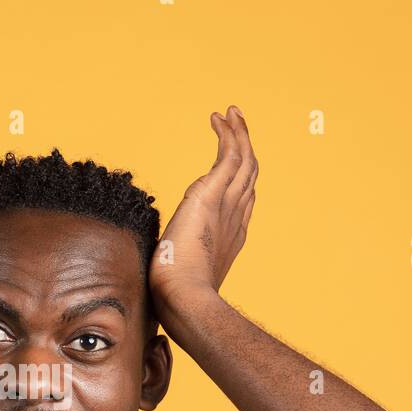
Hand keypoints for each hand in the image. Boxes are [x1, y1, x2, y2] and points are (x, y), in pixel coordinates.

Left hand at [149, 105, 256, 306]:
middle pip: (249, 174)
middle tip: (237, 126)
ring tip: (230, 113)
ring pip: (244, 159)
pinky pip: (229, 154)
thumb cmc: (177, 295)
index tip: (231, 163)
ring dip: (239, 133)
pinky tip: (218, 118)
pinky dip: (227, 133)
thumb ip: (177, 264)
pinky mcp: (211, 194)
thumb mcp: (179, 273)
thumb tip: (162, 269)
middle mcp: (235, 216)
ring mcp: (226, 204)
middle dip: (245, 148)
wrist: (184, 297)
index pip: (242, 199)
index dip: (240, 178)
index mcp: (230, 235)